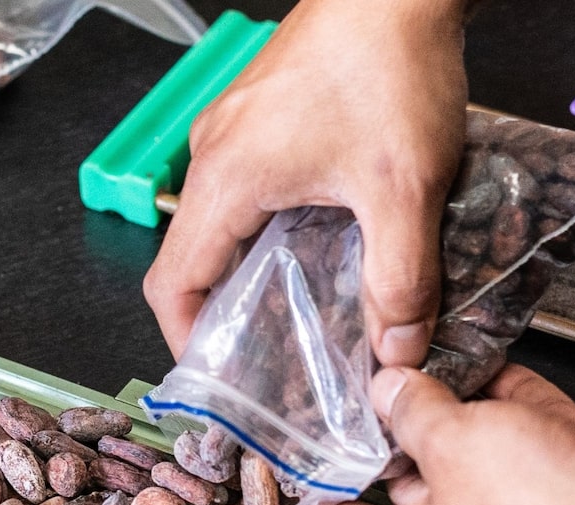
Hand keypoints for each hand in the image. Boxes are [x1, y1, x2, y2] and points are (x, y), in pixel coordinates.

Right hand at [143, 0, 469, 363]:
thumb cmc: (386, 62)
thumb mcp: (402, 186)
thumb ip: (401, 278)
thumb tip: (397, 347)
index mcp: (226, 179)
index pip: (172, 282)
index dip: (186, 338)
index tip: (220, 373)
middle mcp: (214, 157)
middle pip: (192, 260)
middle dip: (225, 315)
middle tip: (271, 356)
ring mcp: (231, 136)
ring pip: (219, 228)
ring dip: (251, 273)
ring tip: (301, 311)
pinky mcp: (257, 123)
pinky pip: (243, 194)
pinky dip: (267, 234)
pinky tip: (319, 247)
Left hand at [306, 364, 574, 504]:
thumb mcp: (449, 445)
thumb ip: (412, 410)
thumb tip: (390, 389)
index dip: (320, 499)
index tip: (302, 469)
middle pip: (405, 476)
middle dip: (388, 427)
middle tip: (365, 381)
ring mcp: (510, 498)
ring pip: (466, 444)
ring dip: (447, 400)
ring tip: (415, 354)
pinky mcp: (555, 470)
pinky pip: (518, 423)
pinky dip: (501, 392)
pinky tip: (479, 353)